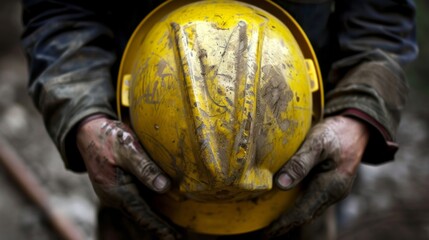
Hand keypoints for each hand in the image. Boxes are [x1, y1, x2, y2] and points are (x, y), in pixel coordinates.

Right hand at [76, 116, 179, 239]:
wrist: (87, 131)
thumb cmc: (107, 137)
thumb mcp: (127, 148)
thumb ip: (145, 167)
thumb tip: (164, 186)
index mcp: (116, 191)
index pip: (142, 214)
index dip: (159, 226)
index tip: (174, 237)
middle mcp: (115, 197)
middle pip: (141, 217)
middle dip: (160, 228)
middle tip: (180, 237)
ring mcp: (115, 194)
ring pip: (139, 211)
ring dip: (156, 220)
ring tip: (174, 231)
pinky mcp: (119, 187)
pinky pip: (136, 202)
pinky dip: (150, 209)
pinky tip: (162, 212)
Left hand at [266, 116, 368, 237]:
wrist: (357, 127)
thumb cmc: (336, 133)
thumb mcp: (318, 142)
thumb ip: (300, 162)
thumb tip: (281, 183)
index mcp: (331, 186)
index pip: (302, 212)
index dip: (283, 224)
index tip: (266, 234)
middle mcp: (333, 193)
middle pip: (305, 216)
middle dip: (284, 226)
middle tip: (264, 235)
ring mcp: (332, 191)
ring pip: (309, 210)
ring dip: (290, 219)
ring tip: (271, 226)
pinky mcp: (329, 185)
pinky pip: (311, 202)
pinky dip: (297, 208)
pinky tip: (286, 207)